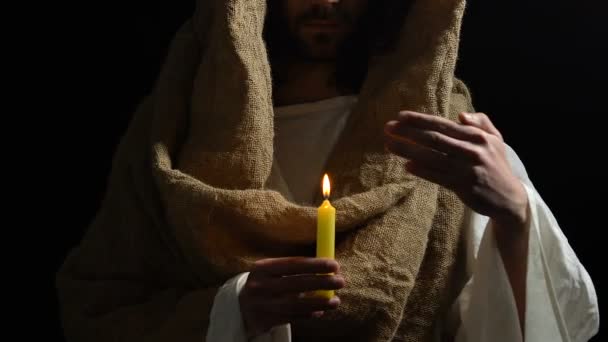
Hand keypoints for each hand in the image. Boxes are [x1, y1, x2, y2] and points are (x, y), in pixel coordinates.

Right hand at [239, 257, 344, 337]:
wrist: (240, 306)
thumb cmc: (265, 283)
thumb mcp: (271, 271)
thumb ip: (294, 268)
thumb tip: (326, 267)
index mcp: (263, 268)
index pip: (293, 264)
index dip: (315, 265)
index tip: (334, 265)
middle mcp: (261, 285)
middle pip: (297, 284)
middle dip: (321, 282)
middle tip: (341, 281)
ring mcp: (263, 304)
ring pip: (297, 304)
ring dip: (319, 302)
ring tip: (336, 300)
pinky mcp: (267, 320)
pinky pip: (293, 317)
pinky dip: (308, 314)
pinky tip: (321, 311)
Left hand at [384, 111, 528, 230]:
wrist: (510, 199)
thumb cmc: (497, 165)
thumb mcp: (496, 140)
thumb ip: (481, 122)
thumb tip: (461, 116)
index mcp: (477, 137)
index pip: (443, 125)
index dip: (420, 120)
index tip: (400, 116)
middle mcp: (472, 151)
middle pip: (434, 139)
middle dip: (408, 132)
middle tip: (388, 128)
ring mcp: (467, 169)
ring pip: (432, 157)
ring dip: (408, 150)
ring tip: (389, 145)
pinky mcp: (464, 187)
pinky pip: (438, 177)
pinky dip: (422, 170)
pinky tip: (407, 165)